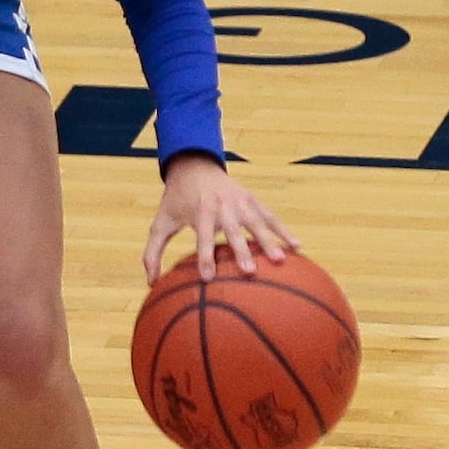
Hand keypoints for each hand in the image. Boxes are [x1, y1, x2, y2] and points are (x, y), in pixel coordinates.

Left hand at [141, 151, 299, 283]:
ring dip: (269, 241)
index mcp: (199, 211)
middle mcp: (221, 205)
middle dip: (240, 250)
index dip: (204, 256)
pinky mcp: (252, 200)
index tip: (208, 278)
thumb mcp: (160, 222)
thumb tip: (151, 283)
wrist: (194, 165)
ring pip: (257, 222)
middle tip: (249, 272)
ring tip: (281, 261)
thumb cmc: (176, 200)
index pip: (202, 236)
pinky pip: (270, 215)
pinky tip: (298, 247)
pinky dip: (284, 229)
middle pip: (233, 230)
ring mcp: (240, 201)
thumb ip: (153, 252)